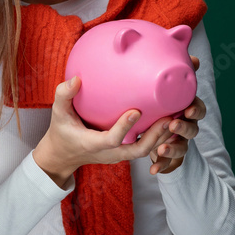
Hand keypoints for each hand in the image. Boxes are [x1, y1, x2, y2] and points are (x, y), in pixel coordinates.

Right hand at [33, 75, 176, 186]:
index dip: (124, 127)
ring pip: (145, 151)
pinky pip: (144, 148)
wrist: (63, 155)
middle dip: (155, 136)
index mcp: (92, 144)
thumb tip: (77, 79)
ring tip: (176, 117)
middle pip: (138, 151)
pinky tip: (169, 120)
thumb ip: (64, 95)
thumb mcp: (57, 113)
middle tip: (169, 117)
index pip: (112, 140)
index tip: (136, 110)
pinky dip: (158, 138)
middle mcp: (109, 153)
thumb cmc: (61, 131)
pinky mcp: (124, 152)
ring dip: (162, 137)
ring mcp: (118, 155)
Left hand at [149, 55, 205, 175]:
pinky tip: (153, 171)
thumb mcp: (161, 89)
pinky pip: (168, 164)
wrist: (146, 128)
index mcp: (185, 109)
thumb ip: (173, 73)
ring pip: (182, 147)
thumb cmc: (158, 104)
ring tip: (161, 149)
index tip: (188, 108)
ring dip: (173, 148)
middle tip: (173, 125)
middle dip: (184, 128)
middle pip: (192, 129)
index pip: (198, 107)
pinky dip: (162, 167)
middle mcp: (185, 126)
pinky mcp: (169, 157)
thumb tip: (192, 58)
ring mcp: (178, 143)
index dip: (196, 109)